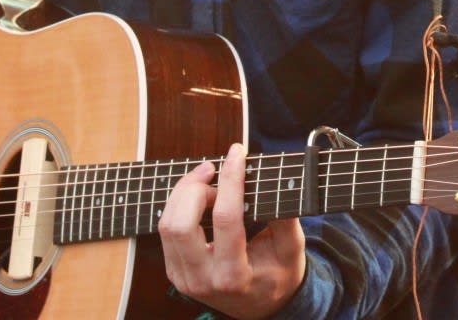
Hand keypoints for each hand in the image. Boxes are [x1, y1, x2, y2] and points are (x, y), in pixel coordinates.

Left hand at [158, 143, 306, 318]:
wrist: (262, 309)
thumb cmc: (279, 276)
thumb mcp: (292, 250)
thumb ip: (285, 218)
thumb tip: (275, 181)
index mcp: (234, 276)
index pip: (225, 219)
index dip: (231, 179)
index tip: (237, 153)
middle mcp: (202, 280)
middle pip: (179, 224)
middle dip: (194, 188)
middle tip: (216, 172)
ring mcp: (183, 278)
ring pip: (166, 225)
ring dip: (183, 193)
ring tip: (207, 179)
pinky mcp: (174, 270)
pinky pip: (165, 230)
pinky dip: (178, 205)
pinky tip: (198, 195)